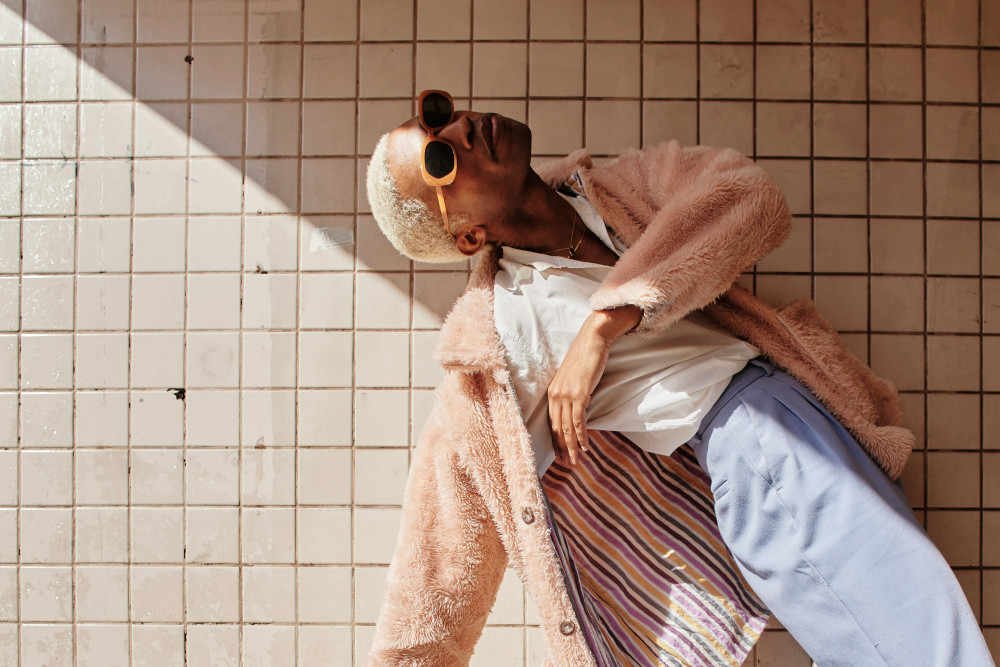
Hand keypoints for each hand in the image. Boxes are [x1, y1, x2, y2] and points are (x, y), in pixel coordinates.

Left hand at [547, 305, 641, 464]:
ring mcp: (566, 395)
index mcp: (552, 392)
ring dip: (571, 446)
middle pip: (557, 428)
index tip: (560, 454)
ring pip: (566, 427)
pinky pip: (578, 420)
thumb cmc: (585, 356)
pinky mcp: (579, 394)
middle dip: (561, 448)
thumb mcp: (574, 377)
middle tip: (567, 464)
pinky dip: (581, 436)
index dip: (555, 440)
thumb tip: (577, 407)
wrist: (592, 339)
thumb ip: (572, 392)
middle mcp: (556, 395)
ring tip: (575, 460)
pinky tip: (585, 446)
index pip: (551, 422)